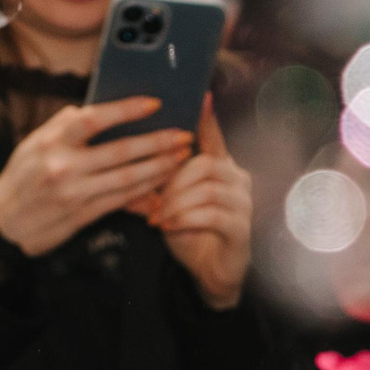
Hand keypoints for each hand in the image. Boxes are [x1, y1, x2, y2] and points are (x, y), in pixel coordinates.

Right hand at [0, 97, 194, 260]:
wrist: (2, 222)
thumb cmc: (22, 176)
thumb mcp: (34, 143)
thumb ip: (64, 126)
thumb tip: (96, 107)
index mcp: (50, 141)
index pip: (93, 119)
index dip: (126, 110)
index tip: (154, 104)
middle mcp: (63, 166)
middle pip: (120, 152)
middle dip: (157, 143)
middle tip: (183, 135)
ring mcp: (74, 194)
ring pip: (127, 179)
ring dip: (160, 168)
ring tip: (181, 157)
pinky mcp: (82, 216)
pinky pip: (121, 200)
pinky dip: (146, 191)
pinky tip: (163, 182)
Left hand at [146, 99, 252, 307]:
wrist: (211, 273)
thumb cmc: (190, 233)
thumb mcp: (170, 203)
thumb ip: (159, 182)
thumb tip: (126, 162)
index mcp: (221, 168)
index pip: (215, 138)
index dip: (208, 118)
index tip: (202, 95)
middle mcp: (238, 180)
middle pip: (206, 163)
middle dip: (173, 179)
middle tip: (153, 198)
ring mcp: (243, 203)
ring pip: (207, 188)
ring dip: (176, 201)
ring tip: (158, 215)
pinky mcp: (241, 227)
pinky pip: (211, 214)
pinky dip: (185, 218)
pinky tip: (169, 226)